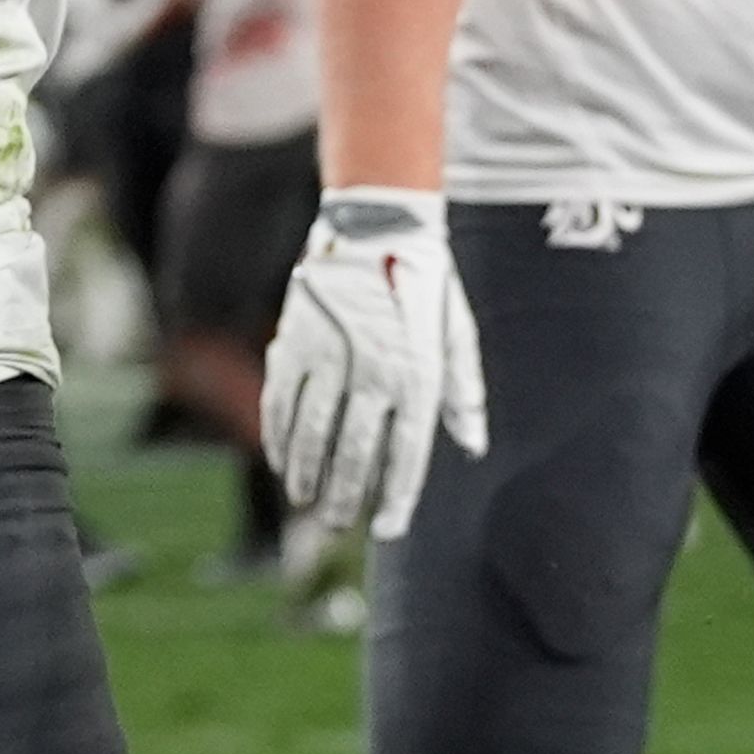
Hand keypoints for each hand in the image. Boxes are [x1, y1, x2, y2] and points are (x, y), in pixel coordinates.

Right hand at [260, 188, 489, 540]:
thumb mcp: (457, 333)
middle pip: (355, 450)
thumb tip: (474, 446)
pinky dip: (278, 438)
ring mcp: (330, 356)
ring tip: (309, 501)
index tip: (389, 528)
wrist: (379, 225)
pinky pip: (281, 403)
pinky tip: (282, 461)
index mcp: (419, 370)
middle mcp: (375, 369)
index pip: (407, 449)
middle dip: (347, 495)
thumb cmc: (424, 286)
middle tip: (340, 523)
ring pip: (311, 433)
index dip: (397, 494)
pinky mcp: (295, 343)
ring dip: (308, 474)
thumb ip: (463, 393)